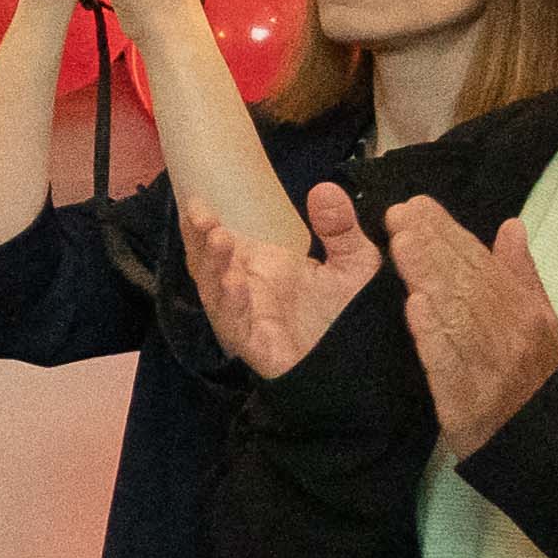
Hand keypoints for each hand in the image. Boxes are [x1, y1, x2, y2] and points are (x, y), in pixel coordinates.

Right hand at [182, 180, 379, 381]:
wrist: (360, 369)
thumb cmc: (350, 316)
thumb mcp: (355, 262)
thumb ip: (339, 228)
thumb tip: (325, 188)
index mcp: (260, 266)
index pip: (221, 240)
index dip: (204, 221)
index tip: (196, 199)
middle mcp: (246, 289)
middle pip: (208, 262)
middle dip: (200, 238)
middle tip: (200, 214)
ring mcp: (246, 317)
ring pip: (213, 291)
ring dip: (212, 265)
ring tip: (218, 238)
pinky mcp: (255, 345)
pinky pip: (233, 323)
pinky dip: (230, 302)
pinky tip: (234, 282)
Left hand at [382, 199, 557, 460]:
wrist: (534, 437)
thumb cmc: (529, 373)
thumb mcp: (537, 320)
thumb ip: (520, 274)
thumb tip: (511, 224)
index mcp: (525, 310)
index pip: (483, 263)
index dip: (449, 233)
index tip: (416, 206)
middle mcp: (511, 331)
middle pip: (468, 281)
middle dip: (432, 245)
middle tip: (398, 216)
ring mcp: (491, 363)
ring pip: (458, 313)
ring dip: (429, 278)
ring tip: (401, 247)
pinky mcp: (469, 397)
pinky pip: (451, 360)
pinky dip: (434, 333)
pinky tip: (414, 308)